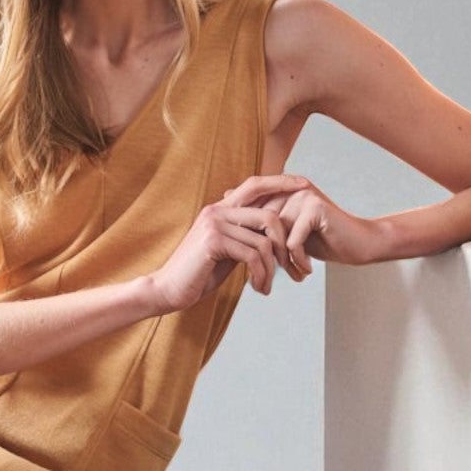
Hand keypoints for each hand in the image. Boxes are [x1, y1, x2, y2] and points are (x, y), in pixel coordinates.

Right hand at [152, 173, 317, 313]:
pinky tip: (258, 288)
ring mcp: (214, 224)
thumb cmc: (198, 272)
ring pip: (263, 241)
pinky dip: (261, 275)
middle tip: (288, 265)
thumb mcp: (225, 250)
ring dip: (271, 269)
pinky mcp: (213, 241)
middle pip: (268, 215)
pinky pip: (253, 256)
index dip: (280, 182)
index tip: (303, 185)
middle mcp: (217, 210)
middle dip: (285, 243)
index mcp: (220, 208)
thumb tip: (271, 233)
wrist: (167, 288)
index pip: (255, 185)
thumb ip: (244, 236)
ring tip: (266, 285)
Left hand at [253, 177, 383, 271]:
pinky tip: (307, 271)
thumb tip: (230, 212)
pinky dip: (298, 261)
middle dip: (267, 256)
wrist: (360, 244)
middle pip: (261, 228)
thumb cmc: (322, 240)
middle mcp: (288, 188)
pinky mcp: (314, 208)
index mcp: (279, 190)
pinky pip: (293, 243)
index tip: (261, 267)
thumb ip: (263, 225)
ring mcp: (301, 195)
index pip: (250, 218)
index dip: (254, 245)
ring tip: (295, 273)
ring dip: (283, 262)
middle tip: (279, 275)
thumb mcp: (287, 233)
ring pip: (276, 238)